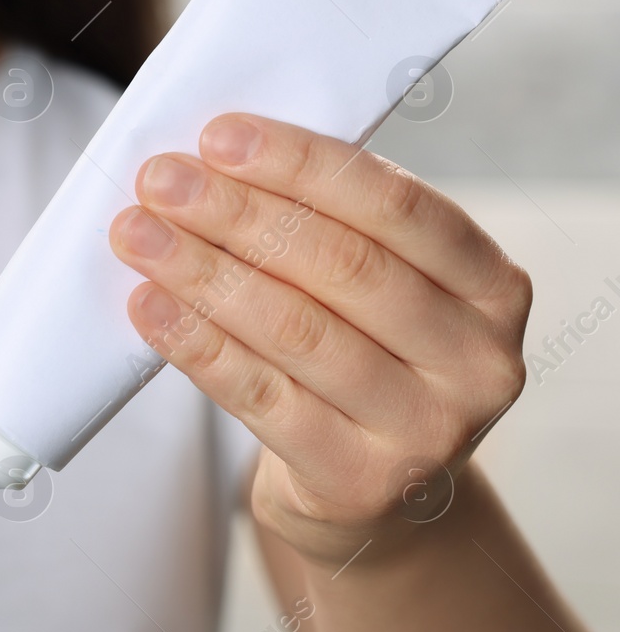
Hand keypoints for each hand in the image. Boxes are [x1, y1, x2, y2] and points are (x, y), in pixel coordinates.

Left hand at [109, 114, 531, 563]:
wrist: (371, 496)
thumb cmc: (361, 359)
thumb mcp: (379, 294)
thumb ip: (330, 228)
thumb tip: (214, 160)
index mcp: (494, 287)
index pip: (396, 206)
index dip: (302, 165)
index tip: (218, 136)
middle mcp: (478, 361)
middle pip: (342, 265)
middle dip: (237, 213)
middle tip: (159, 179)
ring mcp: (426, 430)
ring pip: (296, 330)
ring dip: (203, 272)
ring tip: (137, 234)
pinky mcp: (358, 480)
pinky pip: (260, 396)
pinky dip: (196, 344)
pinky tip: (146, 306)